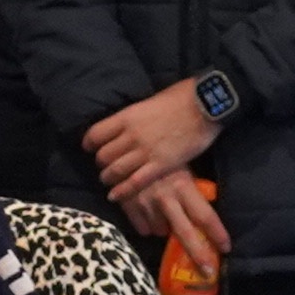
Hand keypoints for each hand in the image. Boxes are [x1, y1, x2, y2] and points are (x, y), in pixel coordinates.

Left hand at [81, 76, 223, 203]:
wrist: (204, 105)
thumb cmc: (180, 98)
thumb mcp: (149, 102)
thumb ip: (135, 116)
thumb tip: (127, 124)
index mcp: (127, 116)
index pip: (95, 134)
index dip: (89, 143)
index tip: (90, 148)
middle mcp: (131, 135)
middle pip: (103, 155)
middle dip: (101, 163)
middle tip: (105, 165)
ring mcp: (145, 152)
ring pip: (115, 170)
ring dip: (108, 178)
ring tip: (109, 181)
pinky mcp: (160, 165)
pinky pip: (134, 182)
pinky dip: (122, 191)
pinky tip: (115, 196)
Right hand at [117, 168, 227, 287]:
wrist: (127, 149)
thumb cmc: (164, 159)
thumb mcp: (182, 170)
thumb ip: (191, 193)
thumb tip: (204, 217)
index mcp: (184, 186)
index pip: (205, 215)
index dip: (217, 233)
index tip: (226, 248)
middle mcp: (166, 197)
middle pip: (185, 233)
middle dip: (198, 254)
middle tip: (207, 272)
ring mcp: (146, 203)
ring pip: (161, 232)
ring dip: (164, 229)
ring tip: (163, 213)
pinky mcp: (129, 205)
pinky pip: (143, 229)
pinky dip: (148, 226)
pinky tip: (147, 211)